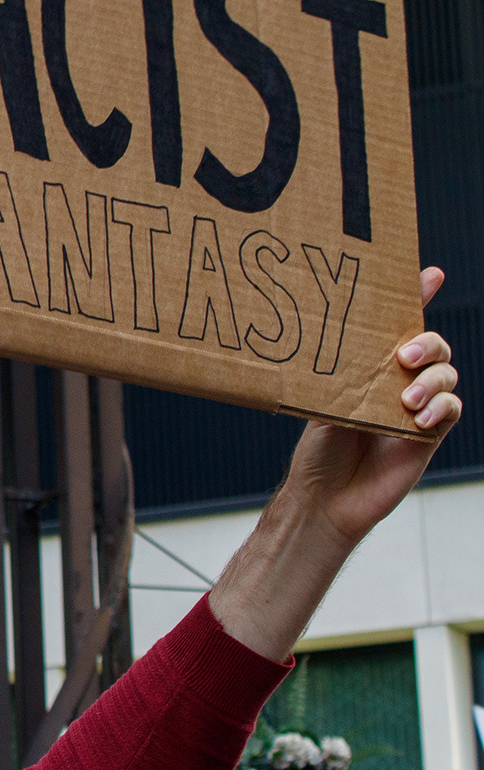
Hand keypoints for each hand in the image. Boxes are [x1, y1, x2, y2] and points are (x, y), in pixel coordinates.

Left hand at [280, 266, 460, 548]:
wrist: (327, 496)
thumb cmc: (318, 449)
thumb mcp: (322, 401)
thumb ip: (341, 375)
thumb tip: (341, 343)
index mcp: (369, 366)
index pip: (395, 325)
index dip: (416, 297)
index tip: (430, 273)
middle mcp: (397, 381)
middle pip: (432, 345)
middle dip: (426, 343)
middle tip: (404, 355)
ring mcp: (416, 406)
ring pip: (446, 374)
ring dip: (431, 380)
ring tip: (406, 399)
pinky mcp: (429, 434)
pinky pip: (451, 409)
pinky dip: (441, 407)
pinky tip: (420, 417)